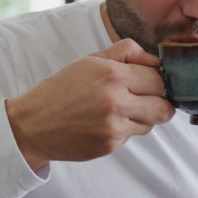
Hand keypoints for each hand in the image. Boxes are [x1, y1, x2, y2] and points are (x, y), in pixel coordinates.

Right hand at [6, 39, 174, 170]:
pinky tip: (104, 123)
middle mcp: (116, 100)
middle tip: (144, 99)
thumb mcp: (90, 60)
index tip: (149, 83)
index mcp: (112, 74)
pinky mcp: (110, 145)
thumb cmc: (62, 90)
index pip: (159, 79)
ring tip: (119, 111)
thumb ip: (126, 52)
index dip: (156, 81)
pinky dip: (124, 130)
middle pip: (164, 107)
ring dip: (142, 117)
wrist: (33, 124)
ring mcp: (114, 126)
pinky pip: (132, 136)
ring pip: (152, 123)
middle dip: (158, 102)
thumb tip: (156, 59)